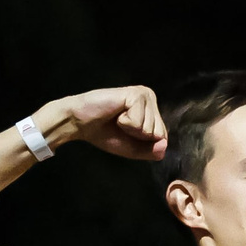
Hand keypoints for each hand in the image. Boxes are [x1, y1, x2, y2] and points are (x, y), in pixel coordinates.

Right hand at [40, 87, 165, 160]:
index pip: (163, 138)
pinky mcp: (136, 94)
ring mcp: (144, 95)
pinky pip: (139, 123)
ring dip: (131, 129)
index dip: (143, 143)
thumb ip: (152, 151)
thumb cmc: (105, 133)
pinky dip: (125, 123)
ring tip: (118, 118)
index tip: (126, 132)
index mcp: (152, 111)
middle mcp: (150, 99)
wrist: (81, 123)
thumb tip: (164, 145)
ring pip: (150, 129)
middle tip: (121, 124)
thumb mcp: (133, 149)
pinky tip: (115, 113)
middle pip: (159, 134)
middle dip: (138, 137)